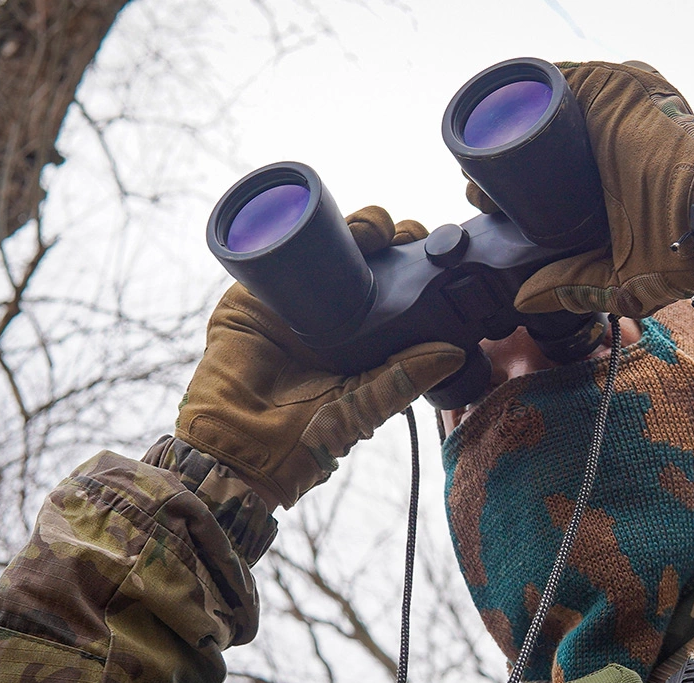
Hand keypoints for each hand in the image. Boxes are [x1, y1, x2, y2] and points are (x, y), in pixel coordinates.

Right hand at [176, 207, 463, 508]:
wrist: (237, 450)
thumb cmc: (302, 443)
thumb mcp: (362, 408)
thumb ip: (404, 379)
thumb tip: (456, 351)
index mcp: (366, 338)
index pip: (400, 290)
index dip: (419, 268)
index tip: (437, 254)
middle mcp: (334, 314)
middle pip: (371, 258)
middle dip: (395, 237)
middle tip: (408, 235)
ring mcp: (294, 299)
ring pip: (332, 245)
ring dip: (358, 226)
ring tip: (375, 230)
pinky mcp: (254, 294)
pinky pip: (279, 249)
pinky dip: (301, 227)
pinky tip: (325, 221)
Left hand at [468, 61, 693, 318]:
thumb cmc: (682, 249)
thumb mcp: (619, 277)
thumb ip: (574, 286)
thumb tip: (525, 299)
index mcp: (611, 177)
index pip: (550, 170)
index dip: (512, 186)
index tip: (488, 204)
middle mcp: (611, 137)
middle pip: (539, 134)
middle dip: (501, 154)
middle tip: (476, 187)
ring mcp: (612, 108)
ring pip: (543, 106)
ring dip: (507, 124)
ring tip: (479, 157)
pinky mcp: (613, 86)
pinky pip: (554, 78)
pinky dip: (523, 91)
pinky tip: (498, 117)